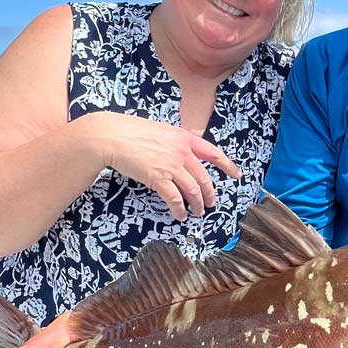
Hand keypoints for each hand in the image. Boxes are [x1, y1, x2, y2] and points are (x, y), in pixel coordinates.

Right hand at [87, 112, 241, 220]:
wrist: (111, 136)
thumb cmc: (131, 132)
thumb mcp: (161, 131)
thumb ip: (176, 143)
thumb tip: (183, 155)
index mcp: (185, 138)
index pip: (214, 153)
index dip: (228, 165)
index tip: (236, 175)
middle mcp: (182, 151)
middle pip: (204, 178)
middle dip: (210, 194)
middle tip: (212, 203)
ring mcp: (171, 165)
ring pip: (193, 191)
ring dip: (197, 205)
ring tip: (197, 212)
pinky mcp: (158, 178)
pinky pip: (175, 198)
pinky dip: (180, 210)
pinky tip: (180, 215)